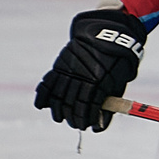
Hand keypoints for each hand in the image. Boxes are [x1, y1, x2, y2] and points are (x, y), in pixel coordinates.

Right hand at [35, 7, 147, 130]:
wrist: (106, 32)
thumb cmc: (117, 61)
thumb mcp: (118, 81)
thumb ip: (108, 102)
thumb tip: (100, 125)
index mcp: (100, 80)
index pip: (89, 106)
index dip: (88, 119)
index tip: (88, 127)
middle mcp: (82, 75)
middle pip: (72, 103)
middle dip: (73, 117)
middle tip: (75, 124)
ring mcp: (69, 68)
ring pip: (59, 94)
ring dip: (58, 109)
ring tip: (59, 117)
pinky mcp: (61, 63)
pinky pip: (49, 81)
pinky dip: (43, 94)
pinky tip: (41, 105)